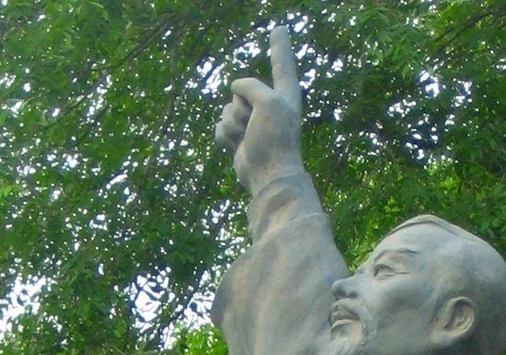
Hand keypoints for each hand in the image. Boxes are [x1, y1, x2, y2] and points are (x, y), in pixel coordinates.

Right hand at [215, 25, 303, 195]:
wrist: (267, 175)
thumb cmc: (275, 139)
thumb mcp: (268, 102)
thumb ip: (250, 86)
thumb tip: (234, 89)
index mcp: (284, 94)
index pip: (282, 63)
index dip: (280, 47)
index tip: (280, 29)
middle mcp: (269, 105)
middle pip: (241, 90)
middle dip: (241, 107)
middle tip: (256, 126)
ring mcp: (252, 122)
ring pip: (227, 109)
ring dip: (233, 124)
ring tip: (248, 139)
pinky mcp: (238, 139)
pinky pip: (221, 127)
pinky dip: (225, 136)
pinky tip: (236, 147)